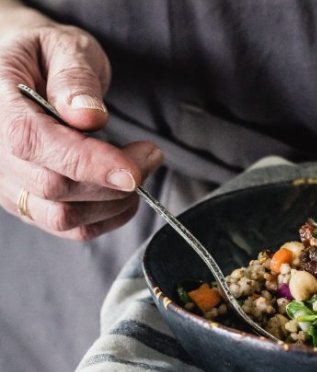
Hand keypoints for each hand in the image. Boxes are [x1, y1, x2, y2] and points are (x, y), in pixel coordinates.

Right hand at [0, 6, 162, 238]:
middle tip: (150, 155)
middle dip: (113, 181)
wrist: (27, 74)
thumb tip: (88, 116)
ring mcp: (10, 184)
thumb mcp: (63, 47)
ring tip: (139, 173)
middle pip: (55, 188)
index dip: (88, 163)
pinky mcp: (28, 204)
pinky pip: (69, 228)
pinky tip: (125, 197)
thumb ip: (74, 78)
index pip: (36, 144)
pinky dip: (106, 219)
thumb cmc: (47, 57)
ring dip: (113, 204)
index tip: (133, 170)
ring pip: (63, 217)